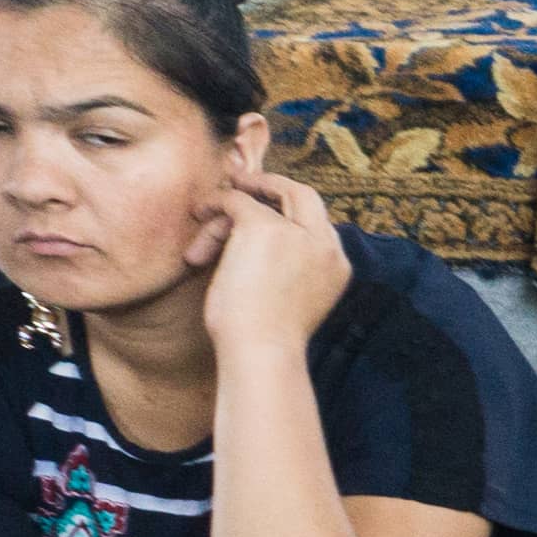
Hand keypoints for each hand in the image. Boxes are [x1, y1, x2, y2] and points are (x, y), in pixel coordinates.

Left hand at [195, 159, 351, 357]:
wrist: (261, 353)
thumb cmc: (263, 339)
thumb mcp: (287, 300)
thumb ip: (289, 270)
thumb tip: (256, 249)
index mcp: (337, 266)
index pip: (319, 222)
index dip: (289, 208)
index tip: (262, 206)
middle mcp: (326, 245)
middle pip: (304, 195)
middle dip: (270, 185)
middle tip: (239, 183)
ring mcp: (299, 234)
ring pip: (263, 200)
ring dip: (229, 211)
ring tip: (203, 223)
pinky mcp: (266, 228)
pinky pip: (236, 200)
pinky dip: (215, 203)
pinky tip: (199, 213)